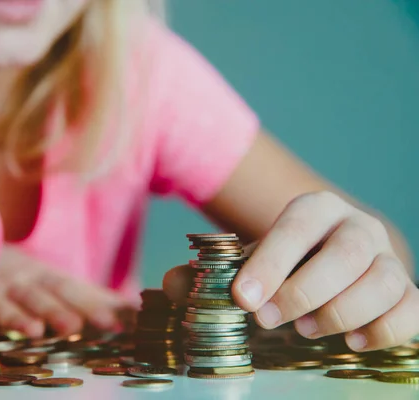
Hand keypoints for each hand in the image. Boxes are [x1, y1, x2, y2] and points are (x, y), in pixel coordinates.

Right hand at [0, 245, 129, 341]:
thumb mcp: (60, 282)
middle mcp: (20, 281)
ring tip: (33, 332)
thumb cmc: (29, 276)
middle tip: (76, 327)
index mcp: (45, 277)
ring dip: (16, 316)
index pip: (71, 289)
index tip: (114, 322)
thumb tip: (135, 310)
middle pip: (39, 294)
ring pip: (3, 302)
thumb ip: (94, 298)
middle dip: (55, 310)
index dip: (91, 304)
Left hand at [164, 191, 418, 351]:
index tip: (242, 299)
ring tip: (306, 331)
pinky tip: (352, 342)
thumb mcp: (248, 262)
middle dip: (304, 291)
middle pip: (346, 252)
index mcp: (315, 209)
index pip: (296, 226)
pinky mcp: (407, 292)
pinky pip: (412, 309)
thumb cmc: (283, 265)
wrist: (328, 264)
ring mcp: (388, 258)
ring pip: (383, 281)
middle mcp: (358, 226)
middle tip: (268, 321)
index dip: (269, 263)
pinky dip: (385, 330)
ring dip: (341, 312)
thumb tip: (172, 284)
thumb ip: (209, 273)